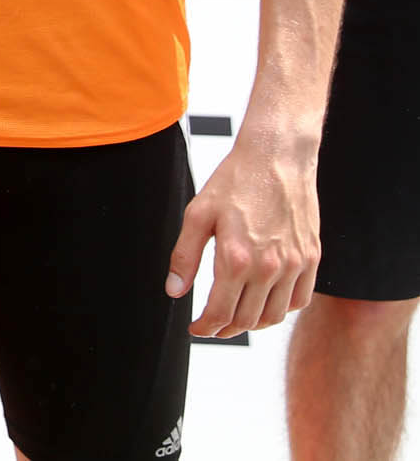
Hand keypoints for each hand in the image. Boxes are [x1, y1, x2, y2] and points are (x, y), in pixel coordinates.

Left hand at [167, 121, 320, 336]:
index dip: (205, 327)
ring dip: (253, 324)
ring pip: (275, 316)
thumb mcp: (197, 214)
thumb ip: (185, 257)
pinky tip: (265, 303)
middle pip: (247, 320)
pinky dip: (281, 310)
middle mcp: (269, 268)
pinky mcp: (312, 258)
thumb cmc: (233, 182)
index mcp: (236, 258)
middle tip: (211, 326)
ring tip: (235, 319)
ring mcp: (295, 265)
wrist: (277, 157)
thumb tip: (175, 292)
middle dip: (225, 329)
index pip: (220, 312)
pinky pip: (300, 300)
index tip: (195, 329)